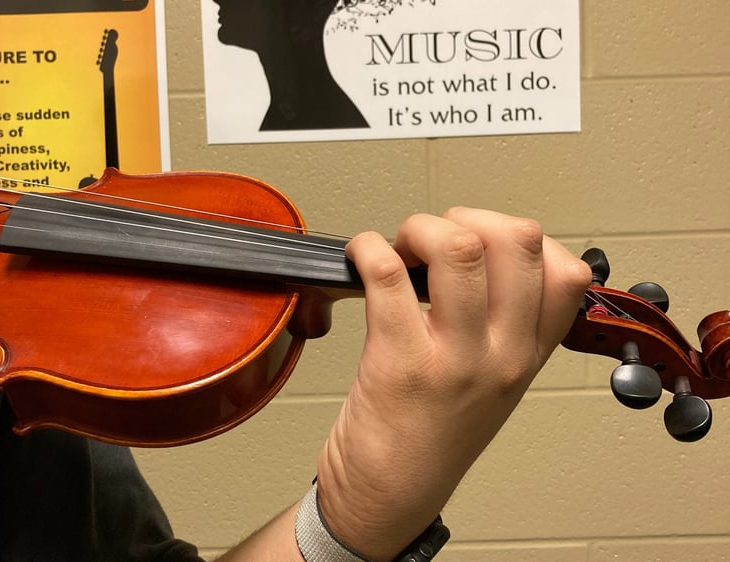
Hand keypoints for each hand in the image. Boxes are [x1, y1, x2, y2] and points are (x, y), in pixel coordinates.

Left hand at [315, 208, 590, 560]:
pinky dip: (369, 248)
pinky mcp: (399, 361)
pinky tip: (363, 256)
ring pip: (459, 248)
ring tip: (402, 248)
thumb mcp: (494, 383)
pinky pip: (388, 274)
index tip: (482, 243)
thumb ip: (503, 325)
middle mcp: (502, 355)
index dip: (520, 237)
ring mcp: (454, 359)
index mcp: (528, 356)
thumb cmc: (433, 436)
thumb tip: (477, 252)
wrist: (390, 496)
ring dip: (421, 228)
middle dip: (466, 220)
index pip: (567, 272)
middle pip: (516, 241)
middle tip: (434, 240)